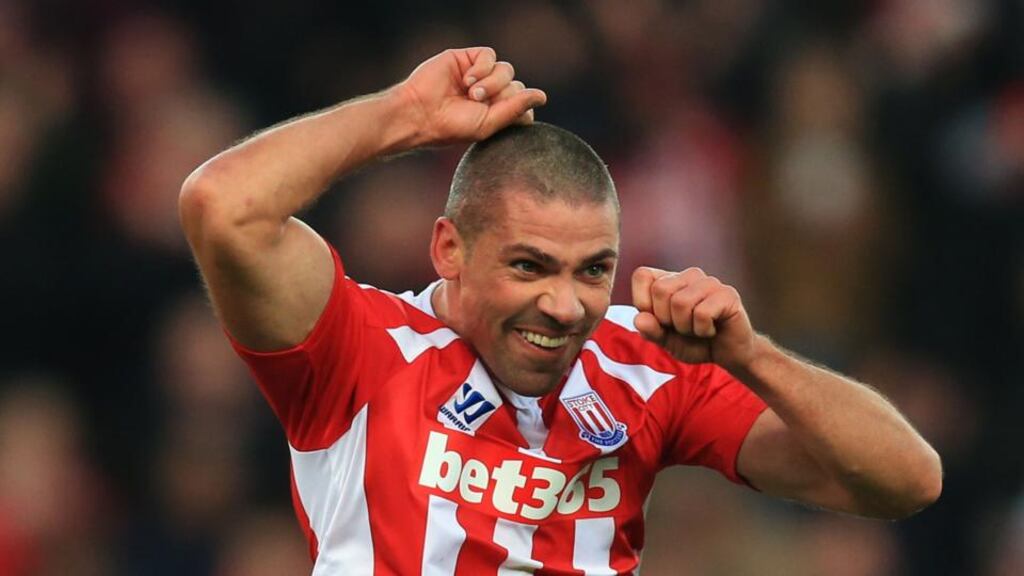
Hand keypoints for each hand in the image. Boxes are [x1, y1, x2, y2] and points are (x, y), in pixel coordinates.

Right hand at [392, 47, 546, 145]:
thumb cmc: (451, 126)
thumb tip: (543, 96)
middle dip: (501, 96)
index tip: (497, 117)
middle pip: (517, 87)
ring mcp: (480, 75)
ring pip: (506, 70)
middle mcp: (491, 93)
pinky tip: (467, 80)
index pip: (524, 105)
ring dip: (492, 83)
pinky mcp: (468, 58)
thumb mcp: (488, 123)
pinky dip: (482, 68)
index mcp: (497, 112)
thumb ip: (516, 109)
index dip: (517, 109)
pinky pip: (490, 55)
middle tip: (478, 103)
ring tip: (471, 93)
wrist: (420, 112)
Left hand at [631, 266, 756, 371]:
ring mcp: (709, 282)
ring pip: (680, 302)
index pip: (642, 275)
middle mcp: (689, 275)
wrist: (727, 354)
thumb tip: (639, 319)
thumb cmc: (694, 342)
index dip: (643, 301)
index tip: (659, 319)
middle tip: (683, 327)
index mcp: (669, 280)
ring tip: (697, 329)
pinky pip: (702, 313)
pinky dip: (703, 330)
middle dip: (667, 319)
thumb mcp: (665, 340)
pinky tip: (711, 330)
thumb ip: (650, 330)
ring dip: (686, 327)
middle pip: (660, 290)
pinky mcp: (727, 294)